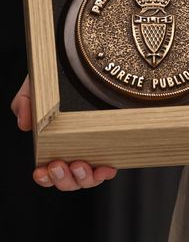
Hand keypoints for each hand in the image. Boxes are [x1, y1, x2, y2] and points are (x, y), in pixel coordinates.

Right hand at [11, 76, 116, 190]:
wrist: (80, 60)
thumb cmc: (57, 76)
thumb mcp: (37, 86)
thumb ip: (25, 102)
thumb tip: (24, 123)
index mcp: (54, 143)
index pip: (48, 172)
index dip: (45, 178)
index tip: (41, 171)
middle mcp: (74, 149)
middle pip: (68, 181)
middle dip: (62, 179)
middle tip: (58, 165)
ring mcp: (93, 147)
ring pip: (87, 179)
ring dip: (81, 178)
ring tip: (79, 164)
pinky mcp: (111, 142)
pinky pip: (109, 167)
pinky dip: (105, 172)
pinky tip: (105, 168)